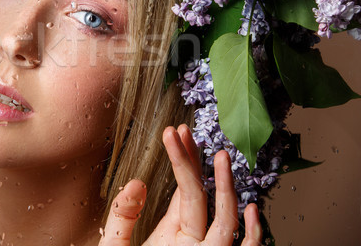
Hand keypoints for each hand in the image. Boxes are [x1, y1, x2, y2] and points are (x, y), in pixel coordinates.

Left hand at [99, 125, 262, 244]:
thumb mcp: (116, 244)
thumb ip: (121, 215)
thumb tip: (136, 182)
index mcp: (173, 229)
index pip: (184, 188)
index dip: (183, 159)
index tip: (177, 132)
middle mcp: (192, 238)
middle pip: (200, 195)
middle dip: (195, 163)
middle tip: (187, 132)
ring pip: (222, 219)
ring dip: (224, 188)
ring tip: (219, 157)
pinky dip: (251, 235)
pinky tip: (249, 210)